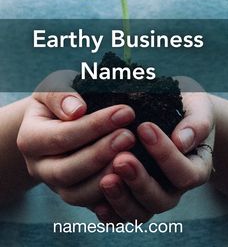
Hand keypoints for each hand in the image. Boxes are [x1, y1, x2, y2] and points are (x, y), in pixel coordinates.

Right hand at [17, 70, 134, 208]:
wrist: (56, 121)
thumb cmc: (59, 101)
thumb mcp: (54, 87)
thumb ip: (60, 95)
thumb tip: (77, 110)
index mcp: (30, 139)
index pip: (62, 136)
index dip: (94, 126)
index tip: (125, 112)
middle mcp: (39, 167)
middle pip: (67, 171)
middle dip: (101, 154)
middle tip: (129, 136)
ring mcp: (55, 185)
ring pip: (77, 194)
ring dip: (106, 177)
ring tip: (132, 157)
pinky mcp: (74, 194)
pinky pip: (90, 205)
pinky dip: (110, 198)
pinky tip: (130, 180)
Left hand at [96, 89, 214, 223]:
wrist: (172, 118)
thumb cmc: (186, 112)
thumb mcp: (198, 110)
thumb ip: (197, 124)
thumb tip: (181, 141)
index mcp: (195, 169)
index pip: (185, 173)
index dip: (165, 154)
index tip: (145, 127)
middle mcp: (174, 189)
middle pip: (161, 199)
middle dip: (139, 181)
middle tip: (121, 159)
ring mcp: (151, 197)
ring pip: (140, 213)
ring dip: (122, 198)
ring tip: (106, 179)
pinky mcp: (130, 199)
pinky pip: (121, 217)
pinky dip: (110, 213)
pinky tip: (97, 203)